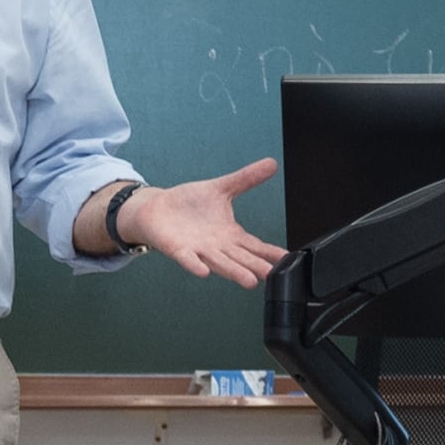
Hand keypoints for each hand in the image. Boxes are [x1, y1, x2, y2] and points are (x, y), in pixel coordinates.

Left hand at [117, 158, 287, 288]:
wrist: (157, 208)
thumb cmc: (188, 203)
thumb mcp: (222, 188)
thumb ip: (247, 179)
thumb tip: (272, 164)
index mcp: (230, 234)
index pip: (255, 245)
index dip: (271, 252)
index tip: (288, 259)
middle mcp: (218, 246)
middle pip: (241, 258)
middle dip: (256, 267)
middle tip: (272, 275)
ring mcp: (199, 250)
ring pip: (220, 263)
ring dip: (234, 272)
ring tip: (249, 281)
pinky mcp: (178, 249)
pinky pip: (188, 259)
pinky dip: (195, 265)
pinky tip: (204, 272)